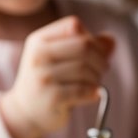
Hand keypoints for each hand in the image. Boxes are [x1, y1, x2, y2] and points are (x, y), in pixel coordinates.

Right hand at [0, 16, 112, 137]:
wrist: (26, 112)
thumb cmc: (48, 82)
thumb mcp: (60, 59)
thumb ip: (85, 46)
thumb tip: (111, 40)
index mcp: (39, 40)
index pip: (74, 25)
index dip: (92, 39)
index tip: (97, 54)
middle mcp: (38, 55)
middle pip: (83, 46)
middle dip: (100, 59)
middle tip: (103, 70)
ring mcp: (44, 77)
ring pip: (85, 69)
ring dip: (97, 78)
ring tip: (94, 84)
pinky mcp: (52, 97)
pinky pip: (83, 90)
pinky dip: (93, 92)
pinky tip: (92, 95)